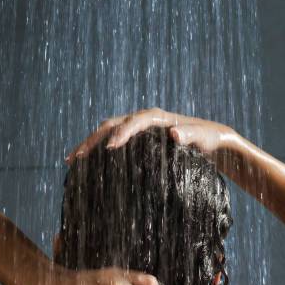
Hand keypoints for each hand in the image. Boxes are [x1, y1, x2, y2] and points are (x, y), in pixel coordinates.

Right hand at [65, 108, 236, 162]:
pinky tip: (87, 165)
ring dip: (90, 144)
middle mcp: (145, 120)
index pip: (135, 121)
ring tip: (72, 160)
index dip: (122, 132)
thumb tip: (174, 133)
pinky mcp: (138, 141)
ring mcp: (139, 130)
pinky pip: (114, 141)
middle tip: (77, 157)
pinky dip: (99, 151)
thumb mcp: (204, 138)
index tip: (110, 147)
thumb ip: (191, 136)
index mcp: (158, 118)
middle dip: (94, 139)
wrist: (211, 139)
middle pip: (113, 125)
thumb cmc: (209, 139)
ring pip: (108, 132)